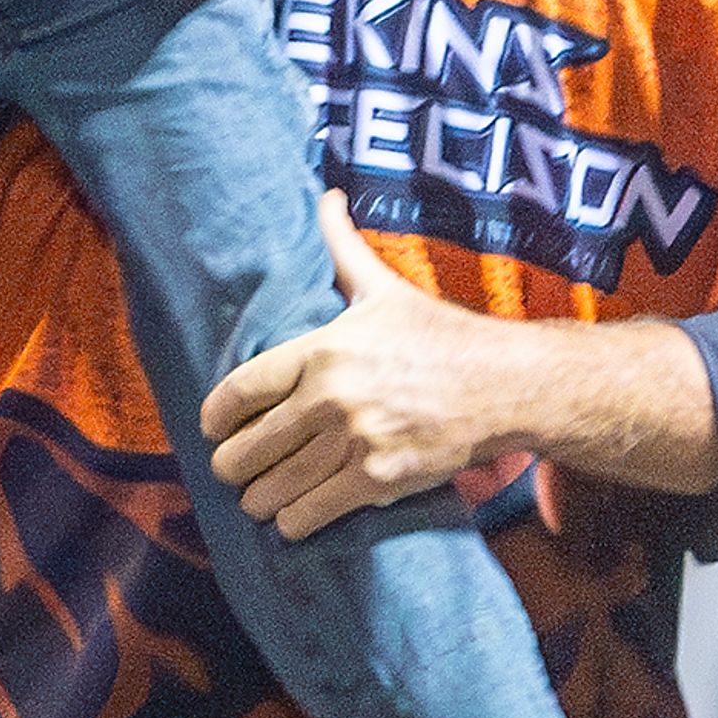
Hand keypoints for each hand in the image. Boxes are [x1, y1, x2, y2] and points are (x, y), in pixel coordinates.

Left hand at [205, 196, 520, 539]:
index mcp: (324, 348)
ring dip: (259, 500)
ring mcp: (354, 441)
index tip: (212, 429)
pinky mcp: (377, 480)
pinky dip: (293, 522)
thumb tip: (326, 195)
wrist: (505, 384)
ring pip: (271, 490)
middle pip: (245, 449)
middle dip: (232, 466)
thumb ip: (344, 247)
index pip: (239, 390)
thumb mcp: (386, 288)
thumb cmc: (442, 335)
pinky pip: (307, 515)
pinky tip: (293, 516)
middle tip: (235, 469)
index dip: (215, 417)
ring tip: (261, 498)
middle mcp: (331, 396)